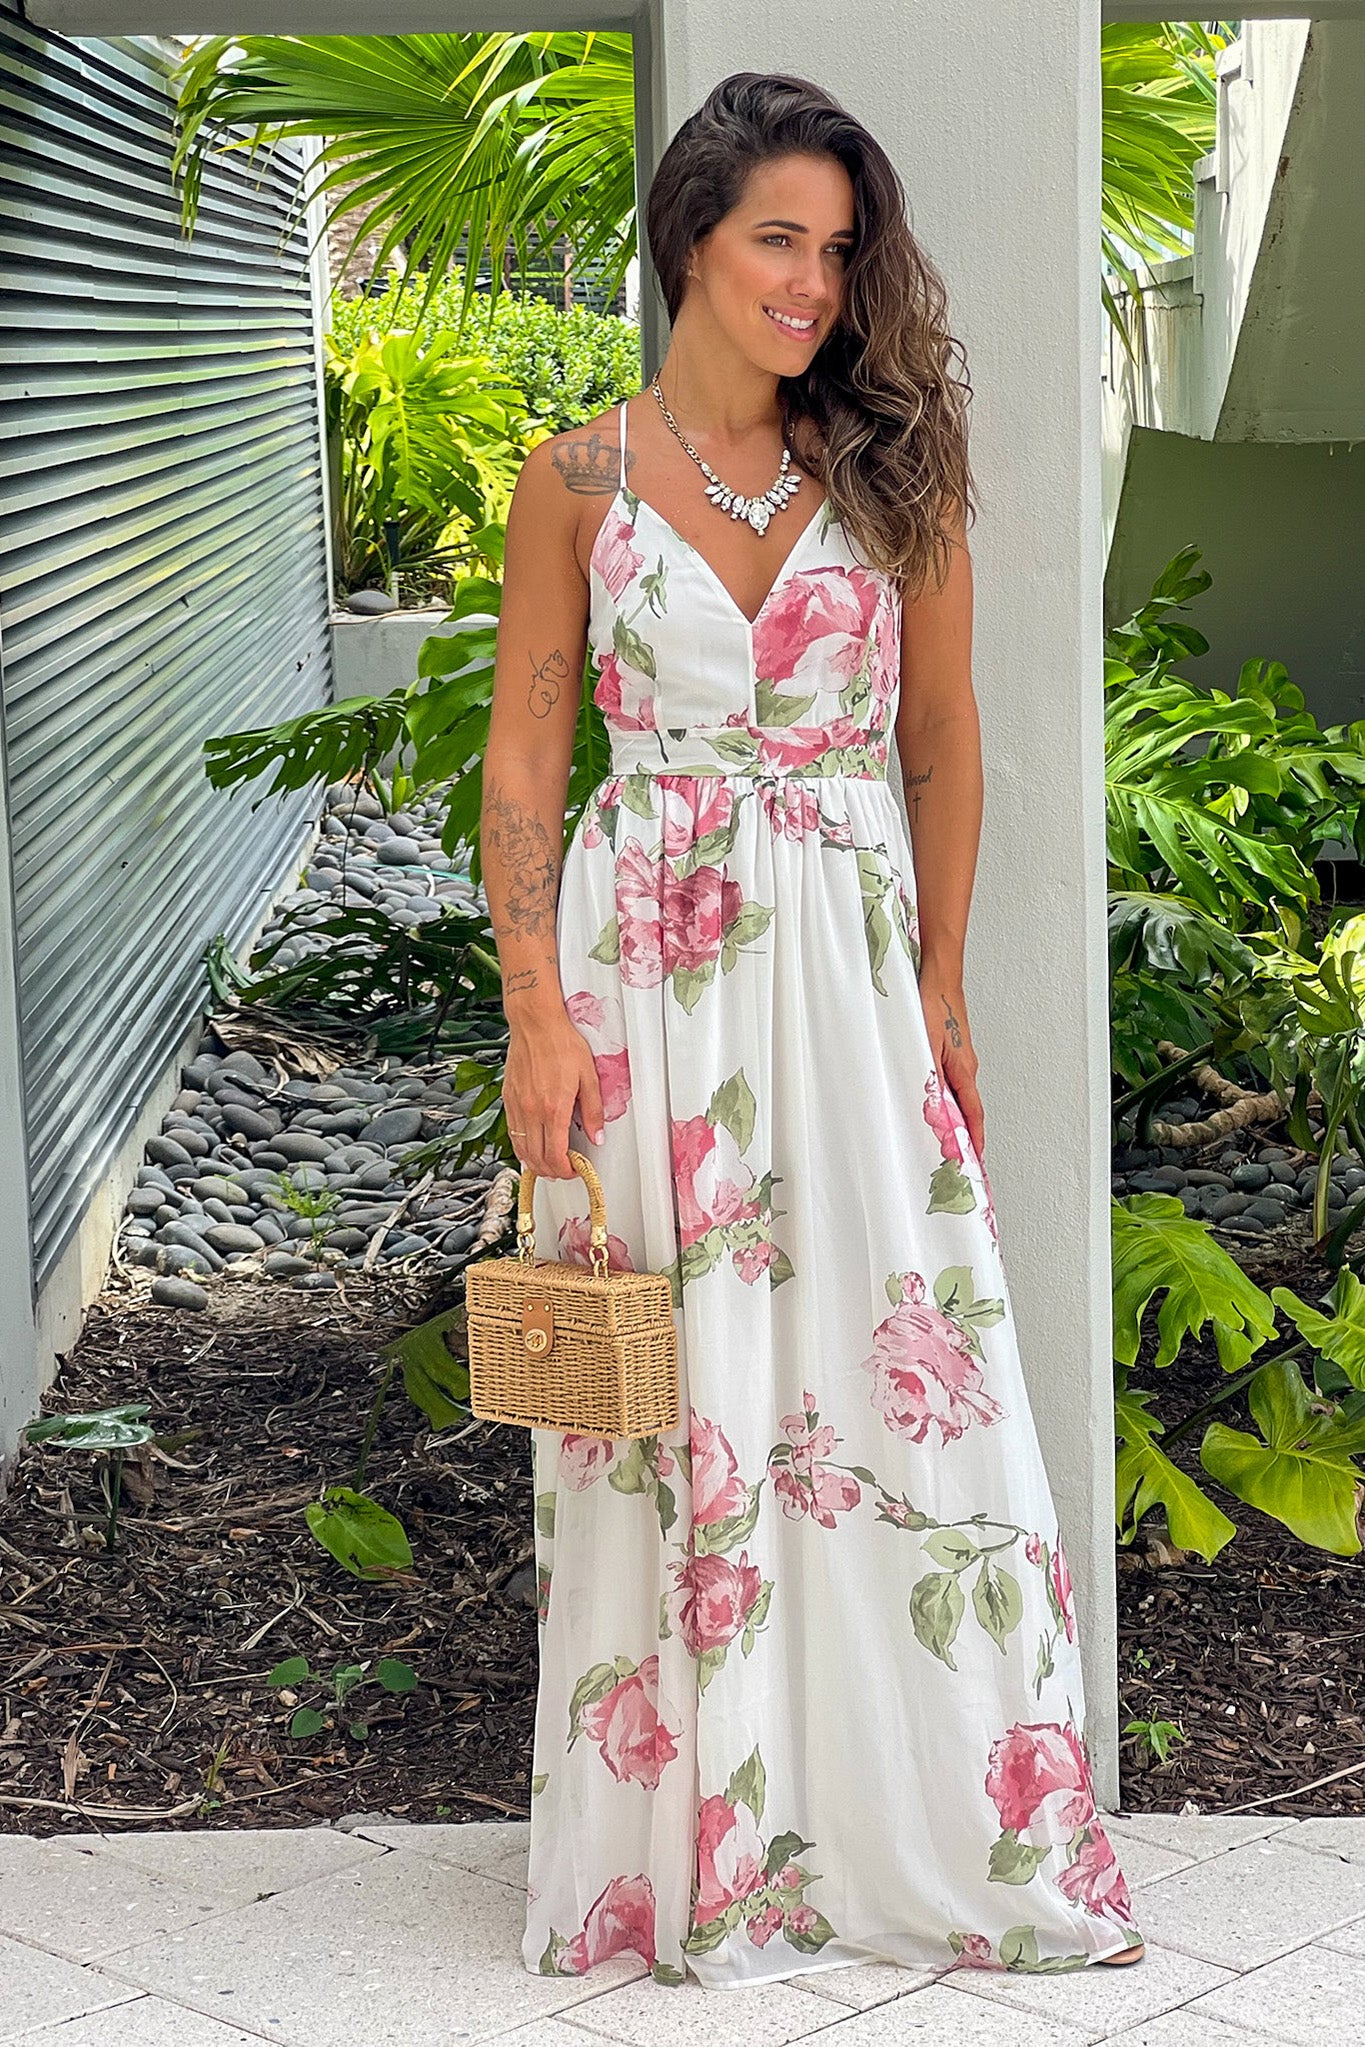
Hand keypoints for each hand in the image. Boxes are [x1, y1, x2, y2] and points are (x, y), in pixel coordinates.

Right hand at [502, 1008, 605, 1177]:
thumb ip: (593, 1111)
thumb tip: (597, 1136)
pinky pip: (512, 1133)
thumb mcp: (588, 1077)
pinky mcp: (508, 1099)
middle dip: (551, 1171)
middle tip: (564, 1169)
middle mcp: (532, 1111)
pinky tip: (531, 1146)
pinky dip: (521, 1146)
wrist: (536, 1025)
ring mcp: (517, 1106)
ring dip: (535, 1162)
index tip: (574, 1169)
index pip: (556, 1155)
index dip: (566, 1170)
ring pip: (521, 1149)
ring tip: (548, 1163)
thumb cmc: (561, 1045)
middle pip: (537, 1158)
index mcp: (554, 1109)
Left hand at [919, 966, 985, 1162]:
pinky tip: (934, 1099)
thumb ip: (931, 1080)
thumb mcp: (926, 1047)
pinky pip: (952, 1081)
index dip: (974, 1139)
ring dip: (955, 1116)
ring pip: (959, 1094)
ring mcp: (960, 1058)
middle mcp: (966, 1067)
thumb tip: (935, 1111)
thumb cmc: (933, 1006)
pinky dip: (946, 1097)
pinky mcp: (952, 1049)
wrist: (939, 977)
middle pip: (968, 1108)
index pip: (973, 1114)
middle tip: (958, 1156)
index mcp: (964, 1071)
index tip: (974, 1160)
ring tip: (945, 1135)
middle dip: (965, 1134)